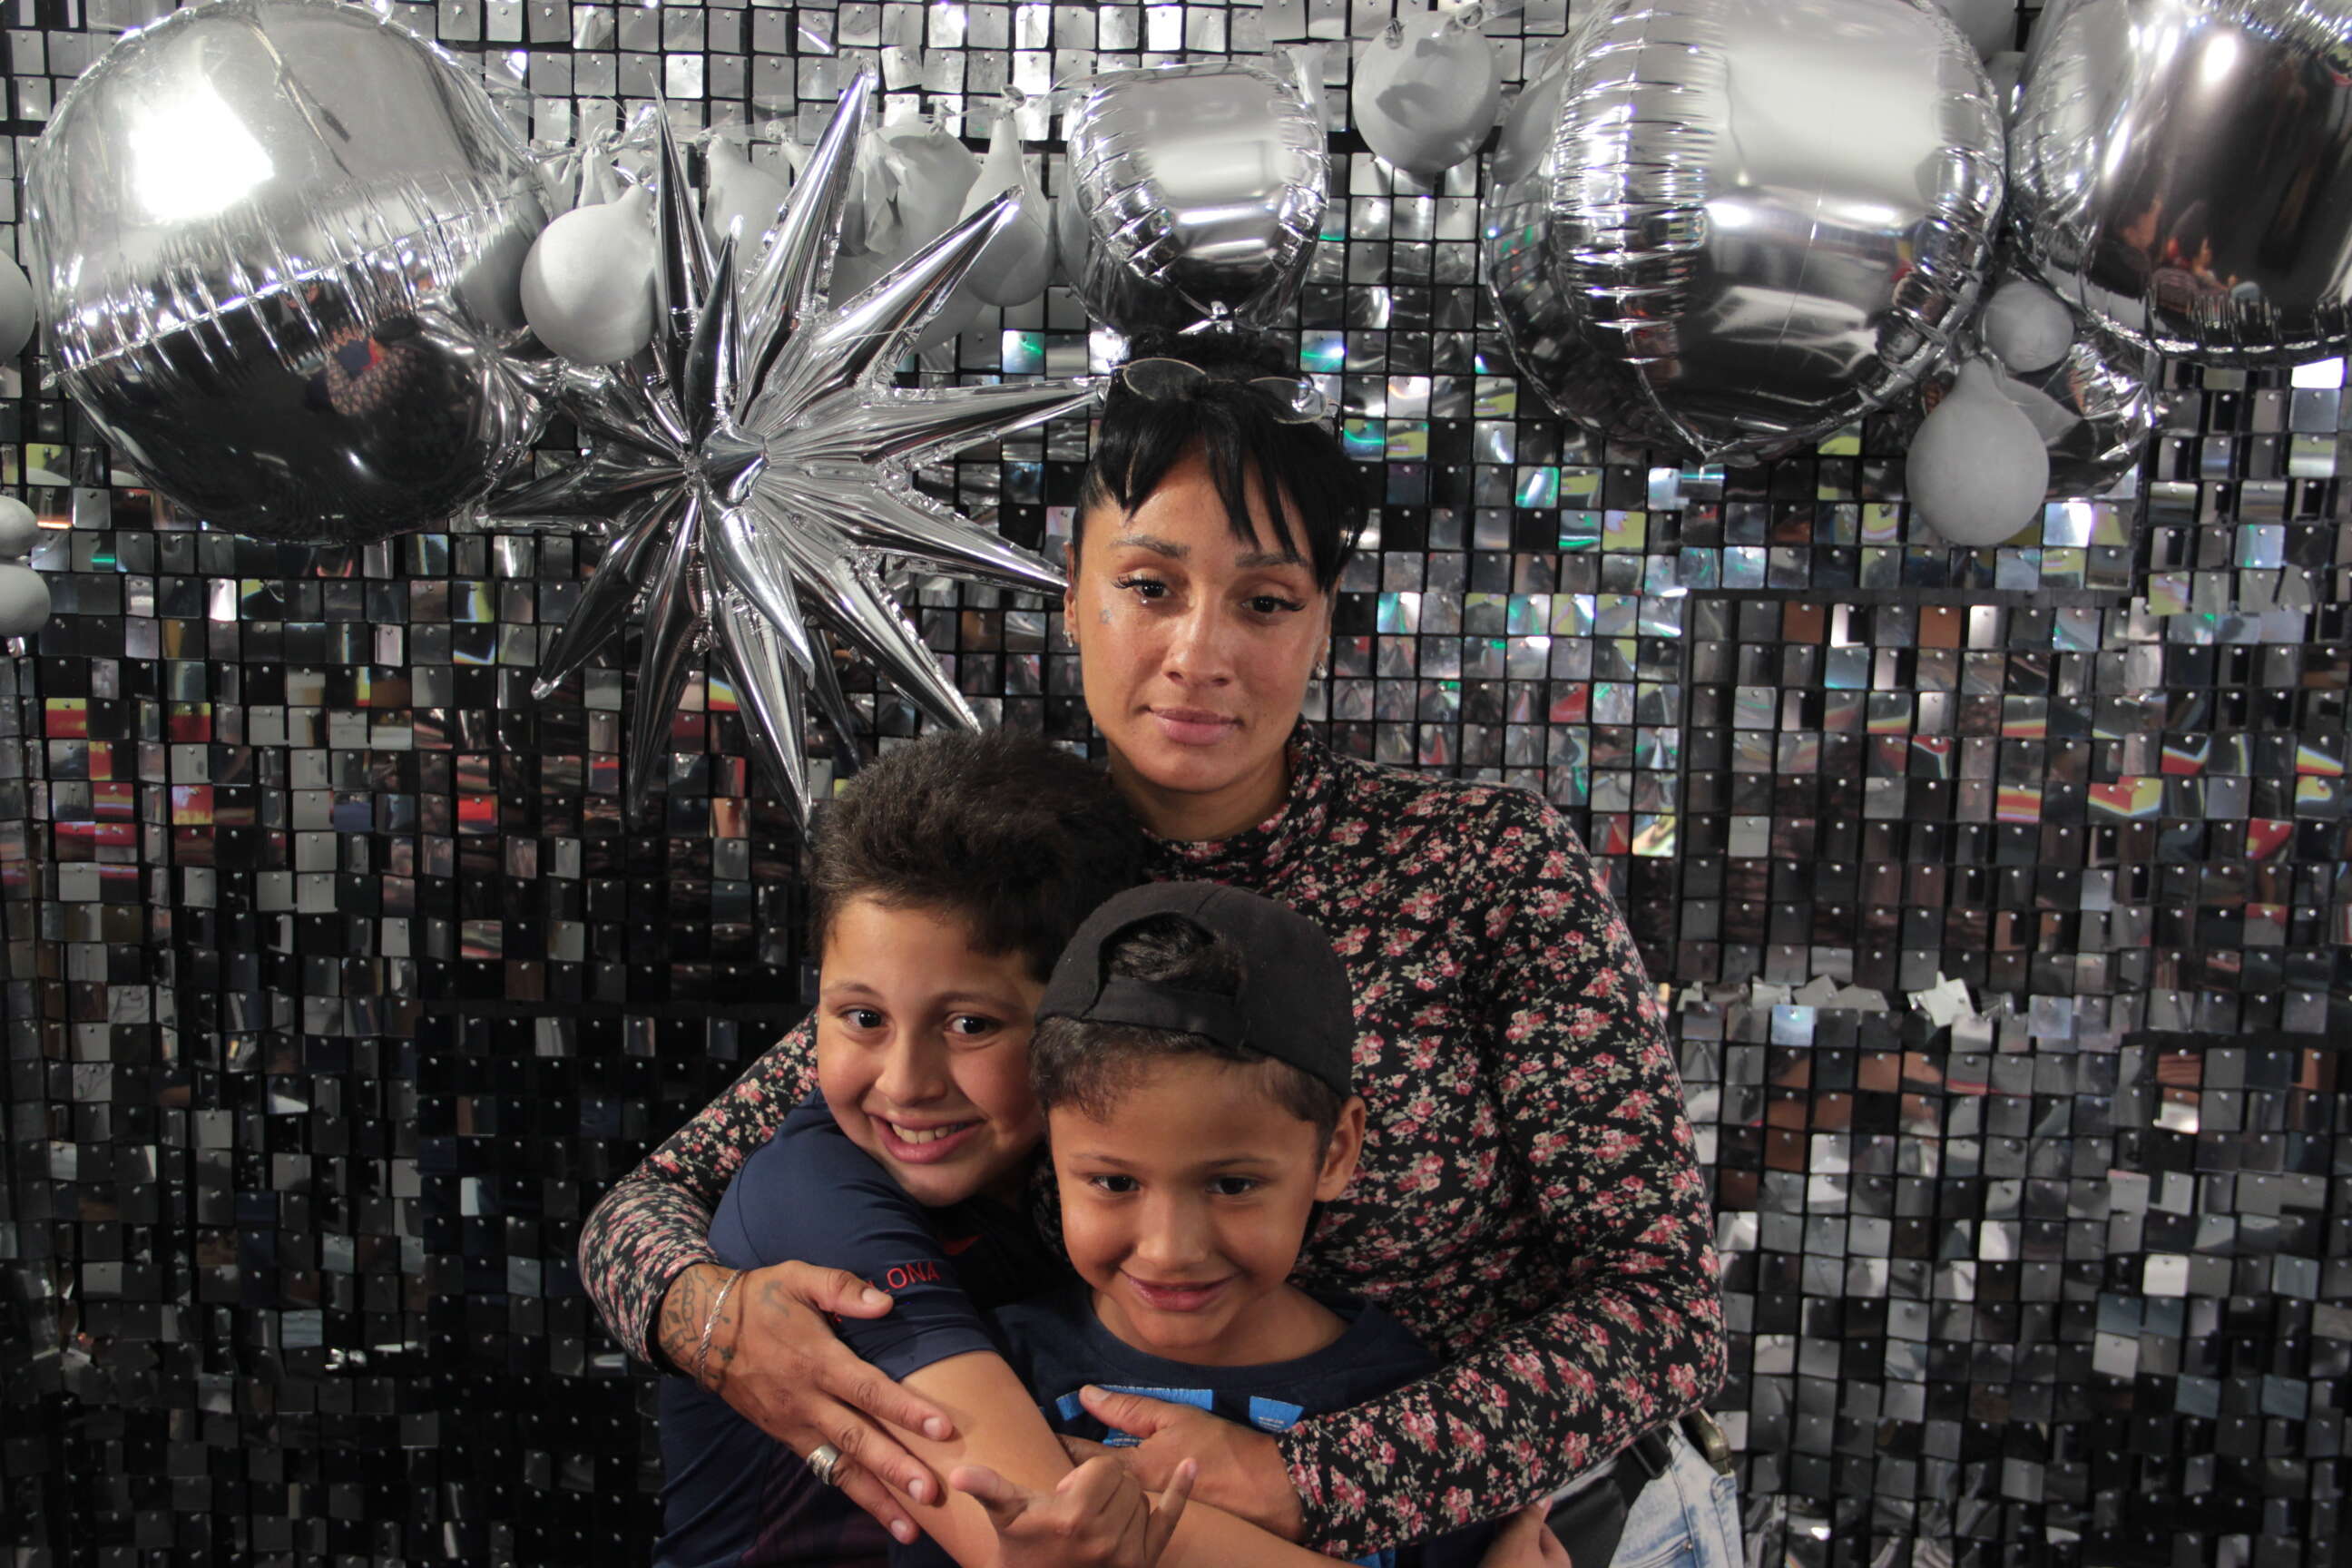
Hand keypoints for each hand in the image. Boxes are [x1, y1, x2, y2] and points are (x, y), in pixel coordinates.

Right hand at [658, 1260, 955, 1541]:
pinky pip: (823, 1469)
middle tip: (929, 1494)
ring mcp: (795, 1425)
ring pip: (840, 1467)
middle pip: (857, 1440)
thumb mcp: (798, 1278)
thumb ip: (841, 1288)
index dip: (905, 1409)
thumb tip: (885, 1303)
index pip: (868, 1390)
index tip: (940, 1428)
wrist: (707, 1331)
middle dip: (894, 1469)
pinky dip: (850, 1491)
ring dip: (875, 1499)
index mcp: (818, 1361)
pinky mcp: (787, 1437)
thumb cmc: (762, 1299)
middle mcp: (808, 1401)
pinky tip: (876, 1512)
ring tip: (909, 1528)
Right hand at [950, 1456, 1197, 1567]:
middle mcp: (1107, 1536)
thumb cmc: (1022, 1553)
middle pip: (1125, 1481)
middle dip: (1105, 1486)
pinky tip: (1191, 1467)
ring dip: (1125, 1500)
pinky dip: (1182, 1492)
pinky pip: (1170, 1519)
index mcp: (1074, 1516)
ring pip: (1142, 1498)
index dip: (1085, 1476)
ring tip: (1097, 1520)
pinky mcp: (1145, 1564)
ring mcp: (1129, 1554)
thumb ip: (989, 1489)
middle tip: (1081, 1508)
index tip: (1067, 1495)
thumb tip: (959, 1473)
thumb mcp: (1008, 1518)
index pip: (1104, 1467)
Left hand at [1063, 1385, 1305, 1541]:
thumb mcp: (1172, 1417)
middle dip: (1070, 1470)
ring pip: (1105, 1499)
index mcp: (1132, 1466)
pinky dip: (1113, 1504)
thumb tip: (1086, 1395)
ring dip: (1090, 1488)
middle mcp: (1132, 1494)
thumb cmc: (1217, 1446)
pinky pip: (1127, 1513)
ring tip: (1070, 1478)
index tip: (1037, 1435)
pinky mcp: (1159, 1524)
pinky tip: (1107, 1499)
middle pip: (1088, 1483)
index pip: (1082, 1454)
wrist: (1259, 1486)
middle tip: (1047, 1459)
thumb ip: (1127, 1408)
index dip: (1060, 1443)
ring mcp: (1144, 1513)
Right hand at [1479, 1504, 1571, 1567]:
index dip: (1523, 1515)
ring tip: (1487, 1533)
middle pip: (1531, 1545)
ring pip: (1517, 1558)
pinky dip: (1499, 1561)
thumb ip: (1531, 1516)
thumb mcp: (1519, 1540)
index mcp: (1561, 1563)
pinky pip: (1509, 1567)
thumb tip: (1546, 1495)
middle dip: (1512, 1531)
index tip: (1504, 1504)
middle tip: (1493, 1516)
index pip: (1543, 1529)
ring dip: (1503, 1546)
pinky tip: (1486, 1554)